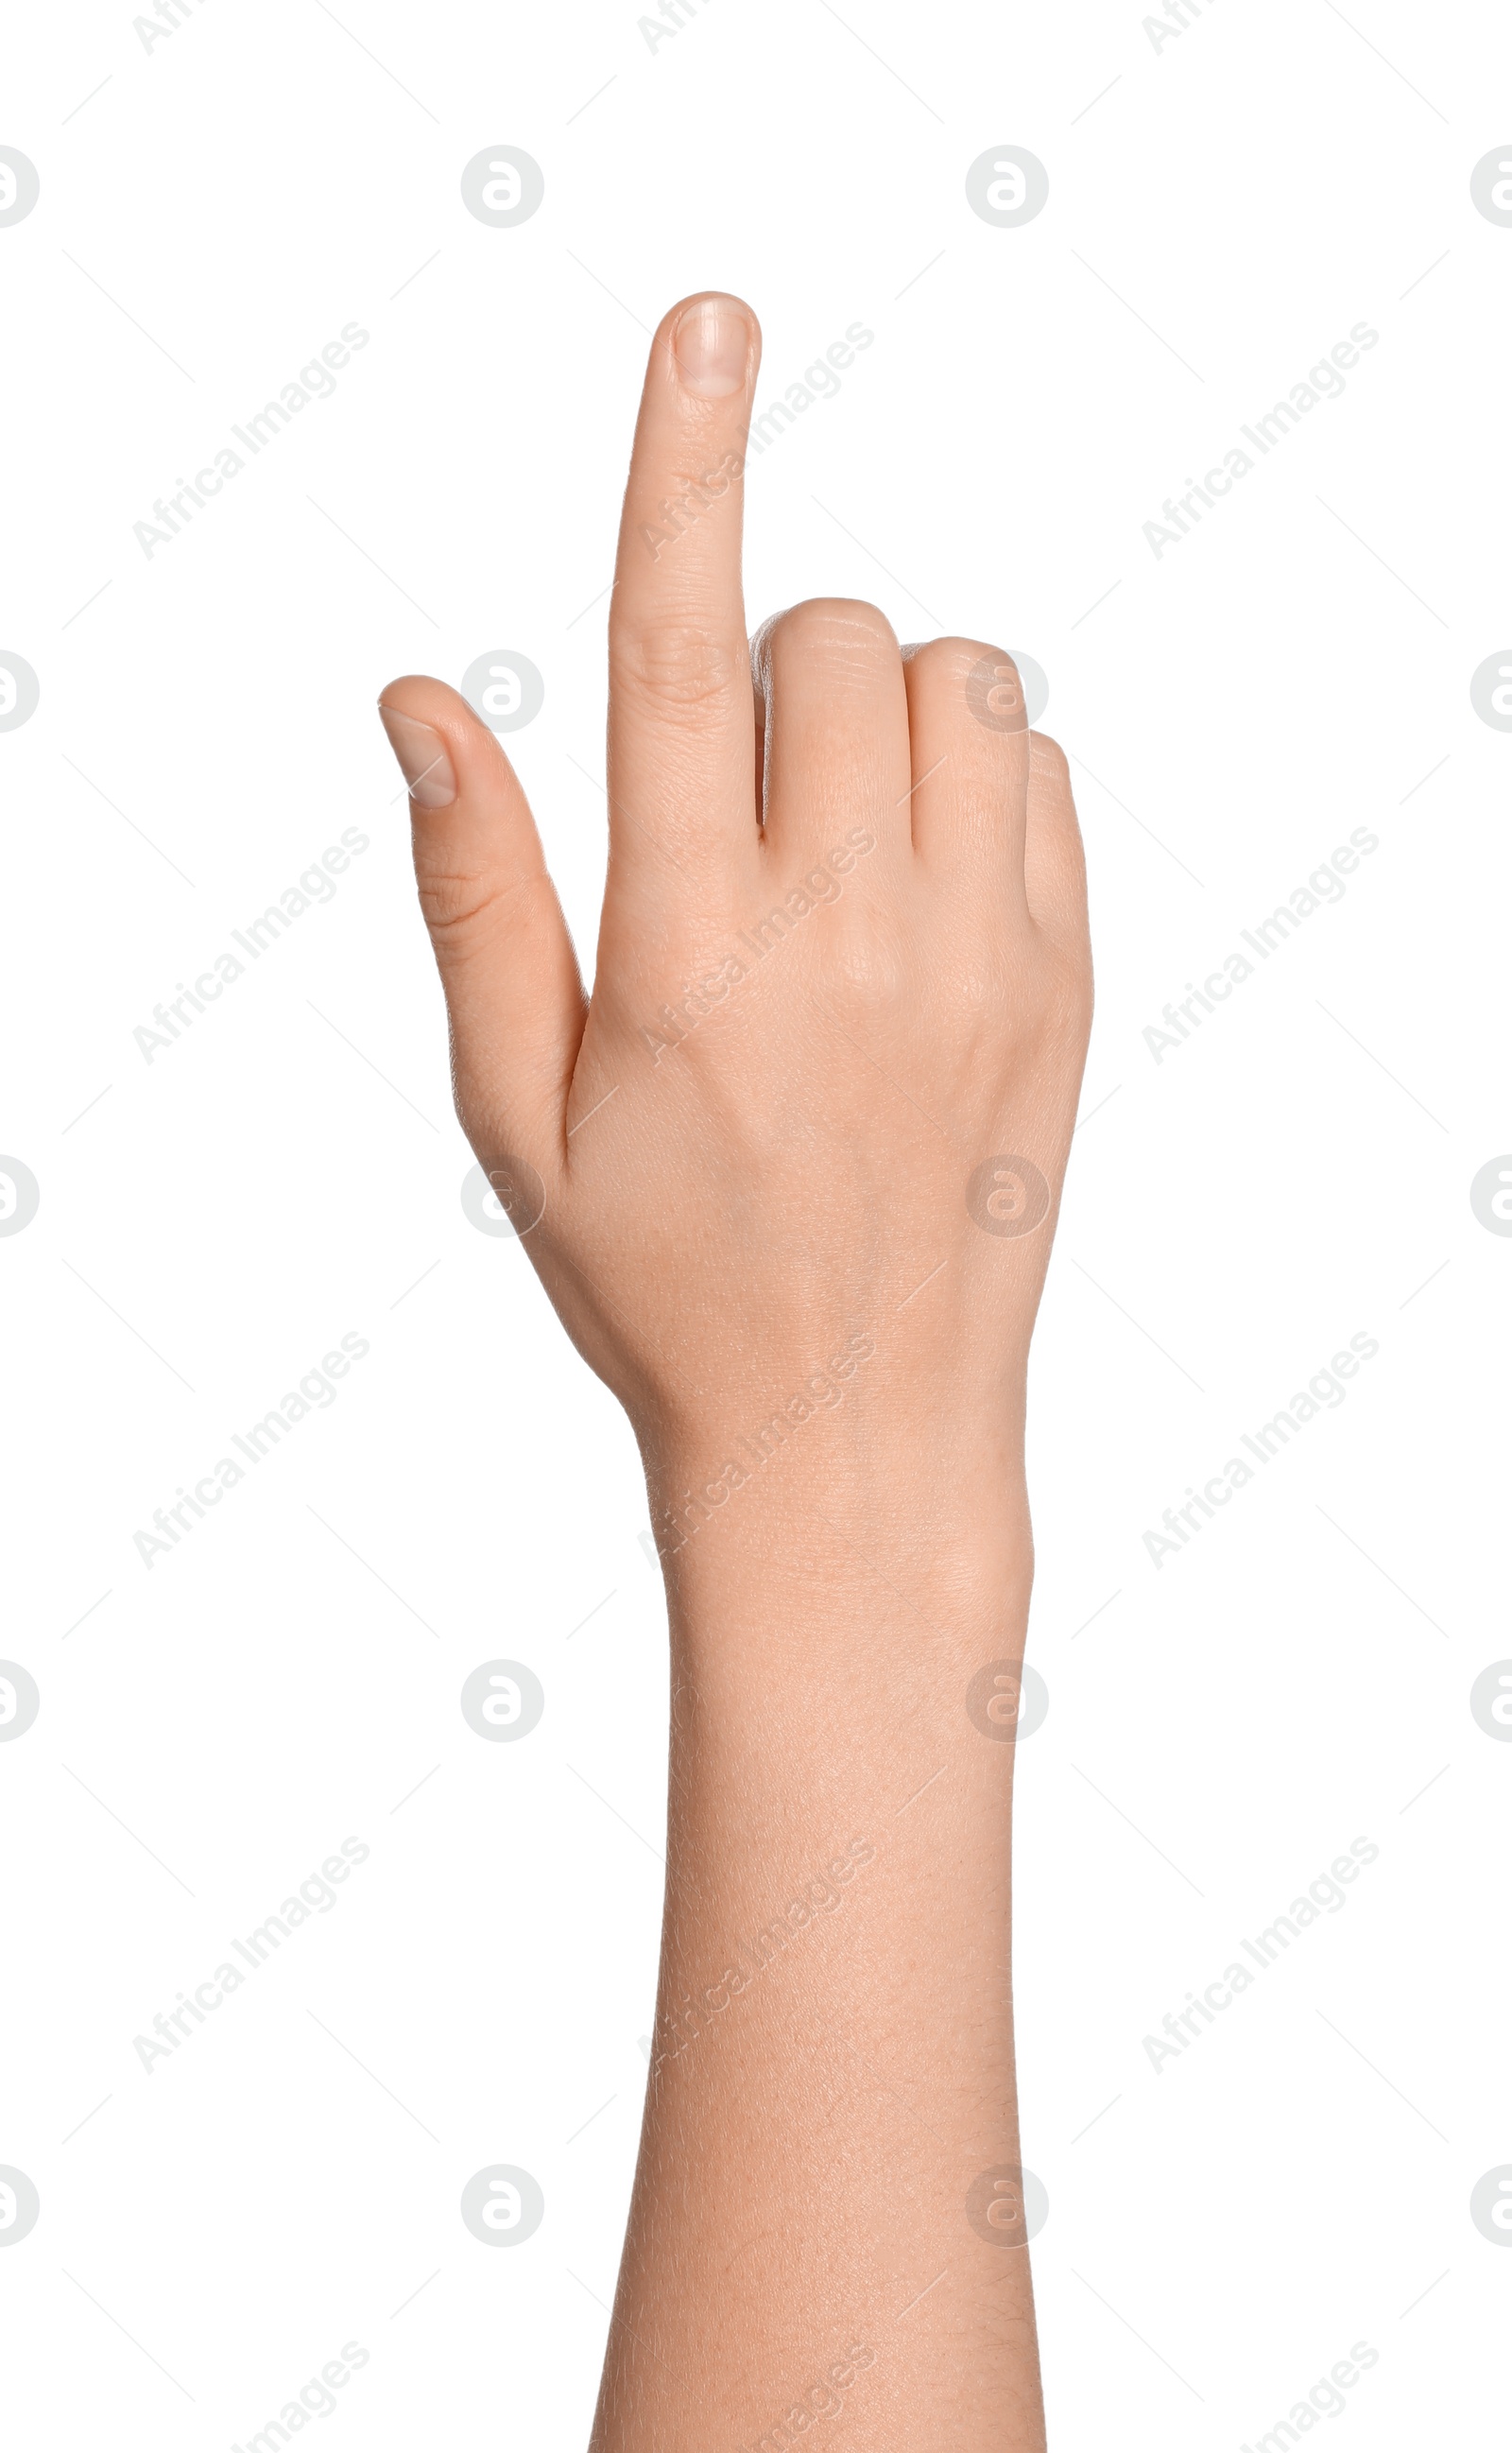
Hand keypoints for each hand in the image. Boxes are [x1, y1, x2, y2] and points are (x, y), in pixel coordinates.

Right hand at [378, 292, 1091, 1571]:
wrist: (857, 1426)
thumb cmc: (663, 1280)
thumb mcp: (521, 1111)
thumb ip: (477, 893)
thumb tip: (424, 700)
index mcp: (691, 955)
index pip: (684, 653)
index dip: (685, 469)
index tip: (710, 328)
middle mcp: (851, 932)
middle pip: (834, 634)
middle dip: (769, 663)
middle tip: (732, 808)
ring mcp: (981, 951)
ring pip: (957, 679)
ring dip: (878, 705)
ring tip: (830, 836)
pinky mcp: (1065, 977)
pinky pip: (1042, 766)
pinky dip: (974, 770)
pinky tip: (915, 879)